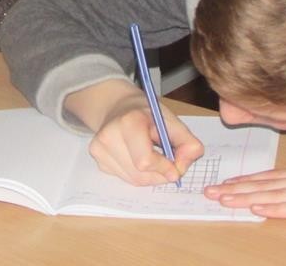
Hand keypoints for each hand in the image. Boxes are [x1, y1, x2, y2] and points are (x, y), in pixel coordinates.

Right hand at [67, 80, 203, 185]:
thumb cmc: (146, 114)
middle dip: (159, 174)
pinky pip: (125, 178)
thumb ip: (187, 143)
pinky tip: (137, 157)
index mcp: (128, 121)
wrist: (118, 106)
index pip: (145, 160)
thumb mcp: (171, 121)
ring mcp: (99, 148)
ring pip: (133, 180)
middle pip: (140, 174)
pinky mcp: (97, 159)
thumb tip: (181, 168)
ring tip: (152, 156)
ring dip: (150, 176)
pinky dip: (137, 174)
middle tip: (167, 162)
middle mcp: (109, 135)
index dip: (164, 167)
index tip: (175, 167)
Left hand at [205, 148, 285, 219]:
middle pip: (268, 185)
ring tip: (223, 199)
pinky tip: (257, 208)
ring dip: (247, 198)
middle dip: (238, 189)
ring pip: (276, 194)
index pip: (275, 176)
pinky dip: (275, 207)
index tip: (228, 183)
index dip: (250, 180)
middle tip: (211, 192)